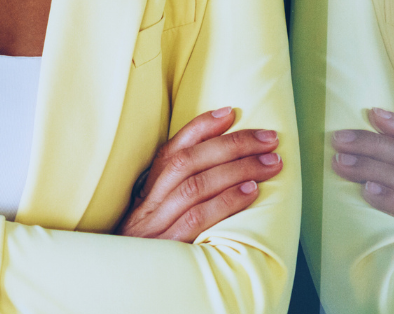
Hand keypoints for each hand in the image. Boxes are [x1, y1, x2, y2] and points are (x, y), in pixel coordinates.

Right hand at [118, 106, 283, 240]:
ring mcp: (157, 225)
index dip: (200, 128)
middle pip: (189, 162)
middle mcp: (149, 203)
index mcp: (146, 192)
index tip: (230, 113)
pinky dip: (226, 201)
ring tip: (270, 163)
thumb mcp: (154, 219)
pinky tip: (251, 192)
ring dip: (238, 169)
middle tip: (269, 139)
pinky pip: (198, 218)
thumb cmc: (148, 251)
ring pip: (196, 185)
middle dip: (232, 144)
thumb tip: (219, 168)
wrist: (123, 281)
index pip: (171, 150)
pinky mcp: (169, 246)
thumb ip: (176, 195)